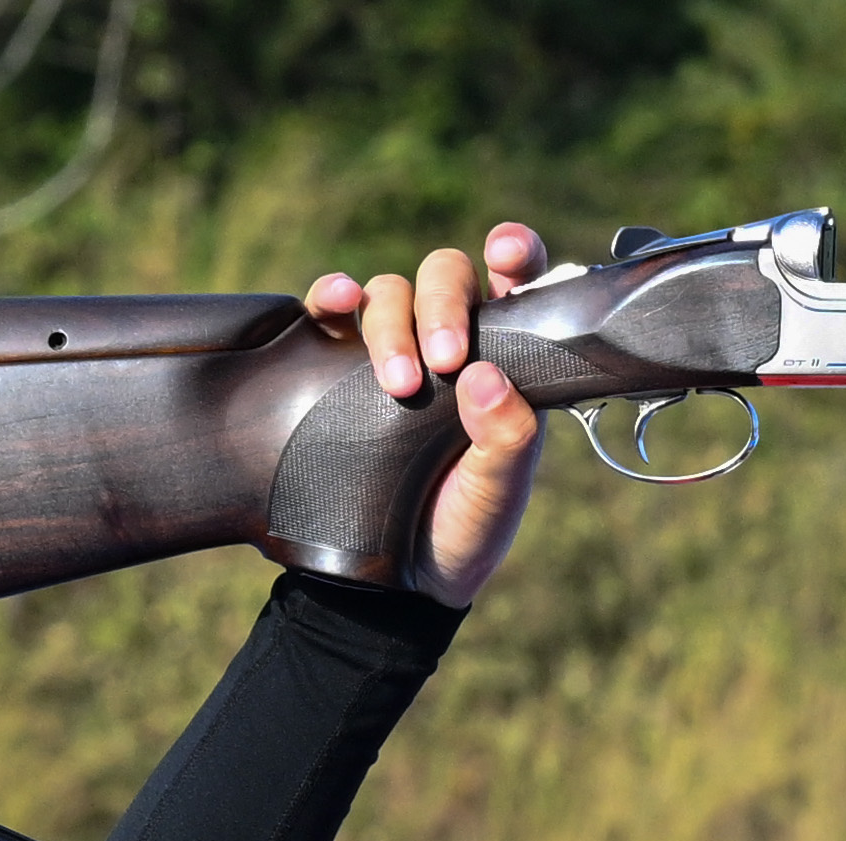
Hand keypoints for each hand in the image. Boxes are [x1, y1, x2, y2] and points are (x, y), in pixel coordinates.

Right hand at [296, 225, 549, 610]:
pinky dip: (331, 295)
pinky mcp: (336, 366)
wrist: (398, 582)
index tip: (504, 254)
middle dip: (443, 307)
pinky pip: (330, 313)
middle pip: (445, 277)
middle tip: (444, 363)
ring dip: (392, 325)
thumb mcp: (500, 493)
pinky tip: (339, 303)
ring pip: (389, 292)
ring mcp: (394, 350)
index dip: (514, 254)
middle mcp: (449, 343)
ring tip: (399, 386)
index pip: (515, 284)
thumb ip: (508, 439)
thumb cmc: (463, 528)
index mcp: (505, 358)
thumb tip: (484, 377)